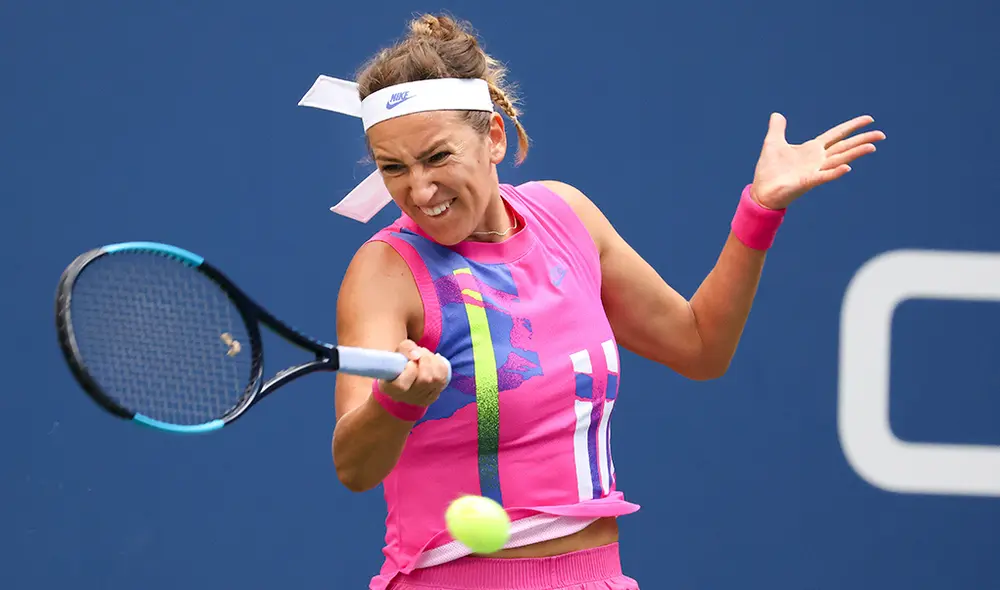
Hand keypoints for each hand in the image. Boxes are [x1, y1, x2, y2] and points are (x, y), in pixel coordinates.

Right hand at [378, 339, 449, 406]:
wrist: (406, 375)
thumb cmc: (400, 362)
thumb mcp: (398, 351)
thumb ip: (406, 349)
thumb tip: (417, 355)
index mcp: (390, 389)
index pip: (402, 385)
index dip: (410, 370)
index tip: (410, 361)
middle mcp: (406, 397)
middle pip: (424, 380)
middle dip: (426, 360)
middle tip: (421, 353)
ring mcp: (421, 399)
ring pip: (437, 379)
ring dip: (434, 361)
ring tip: (427, 356)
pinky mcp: (432, 397)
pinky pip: (443, 379)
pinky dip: (440, 366)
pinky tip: (434, 362)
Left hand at [750, 113, 885, 209]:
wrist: (762, 192)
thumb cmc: (769, 171)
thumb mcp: (772, 143)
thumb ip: (777, 129)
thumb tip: (777, 114)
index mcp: (812, 149)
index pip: (836, 134)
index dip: (851, 126)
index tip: (869, 119)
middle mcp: (817, 159)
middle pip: (844, 147)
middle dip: (862, 140)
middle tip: (882, 134)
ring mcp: (814, 171)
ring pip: (839, 160)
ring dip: (855, 153)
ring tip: (872, 147)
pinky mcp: (807, 182)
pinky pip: (824, 176)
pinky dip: (835, 172)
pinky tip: (847, 168)